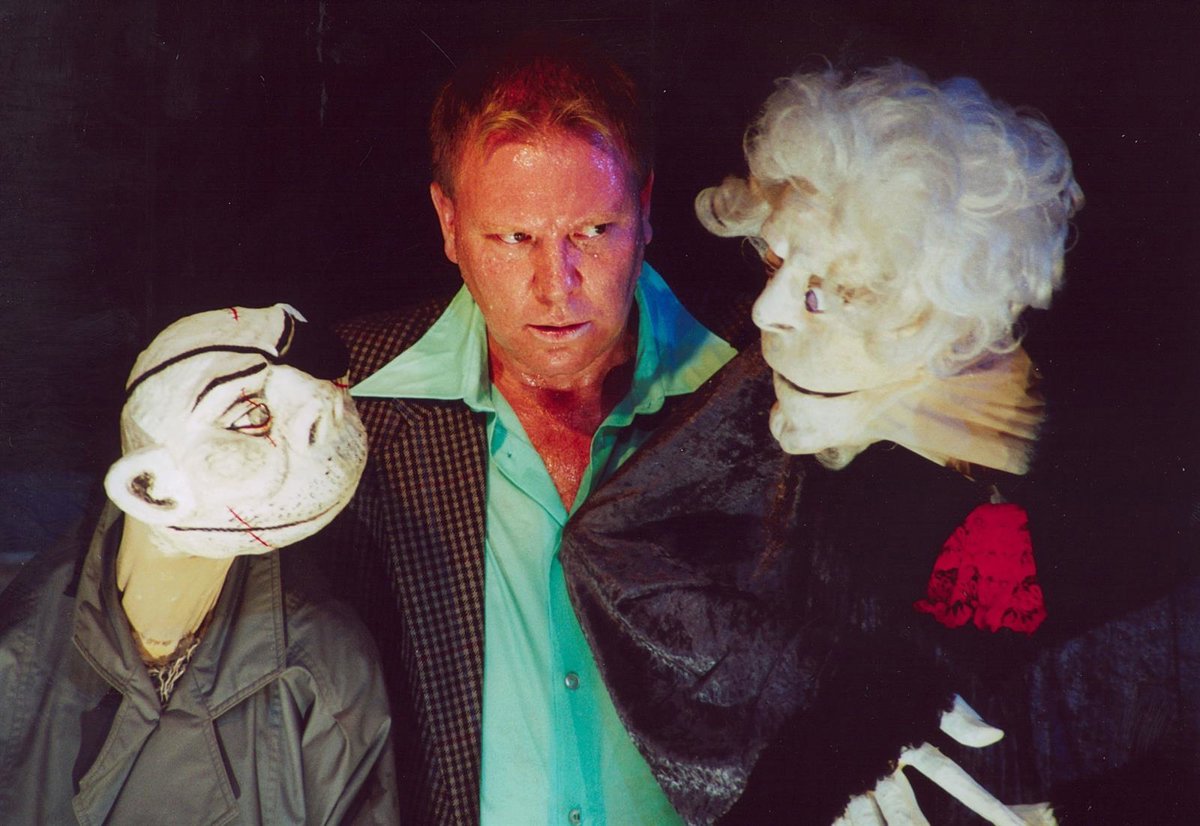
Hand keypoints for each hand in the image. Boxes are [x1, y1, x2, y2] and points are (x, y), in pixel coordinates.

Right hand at [831, 696, 1055, 825]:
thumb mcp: (917, 688)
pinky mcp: (828, 793)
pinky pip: (845, 823)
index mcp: (903, 742)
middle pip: (910, 820)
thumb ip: (955, 714)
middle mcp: (877, 768)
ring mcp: (849, 784)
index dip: (985, 804)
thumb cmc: (871, 679)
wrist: (806, 672)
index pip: (952, 778)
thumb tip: (997, 736)